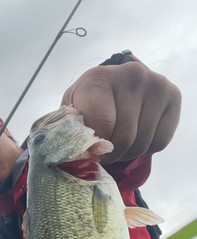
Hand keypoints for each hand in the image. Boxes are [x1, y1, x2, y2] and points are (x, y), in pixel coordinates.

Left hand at [61, 63, 180, 163]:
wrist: (113, 88)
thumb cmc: (87, 104)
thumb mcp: (73, 113)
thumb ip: (74, 130)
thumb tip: (84, 152)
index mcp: (99, 78)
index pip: (102, 125)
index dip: (97, 148)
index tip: (92, 151)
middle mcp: (131, 75)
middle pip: (125, 138)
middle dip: (113, 154)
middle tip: (105, 153)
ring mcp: (156, 85)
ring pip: (142, 143)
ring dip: (128, 153)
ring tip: (119, 145)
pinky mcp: (174, 97)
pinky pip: (161, 142)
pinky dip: (147, 149)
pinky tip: (137, 138)